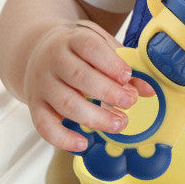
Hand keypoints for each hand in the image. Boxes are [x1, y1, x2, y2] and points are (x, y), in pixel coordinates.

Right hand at [22, 20, 151, 151]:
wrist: (38, 51)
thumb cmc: (79, 51)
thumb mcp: (102, 47)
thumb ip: (125, 64)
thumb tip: (150, 89)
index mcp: (73, 39)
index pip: (90, 48)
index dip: (110, 63)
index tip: (127, 76)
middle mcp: (54, 60)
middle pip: (79, 77)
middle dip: (108, 93)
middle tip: (130, 102)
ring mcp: (42, 84)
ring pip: (66, 103)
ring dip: (95, 117)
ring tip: (119, 123)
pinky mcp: (35, 106)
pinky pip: (45, 126)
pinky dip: (63, 139)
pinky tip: (84, 144)